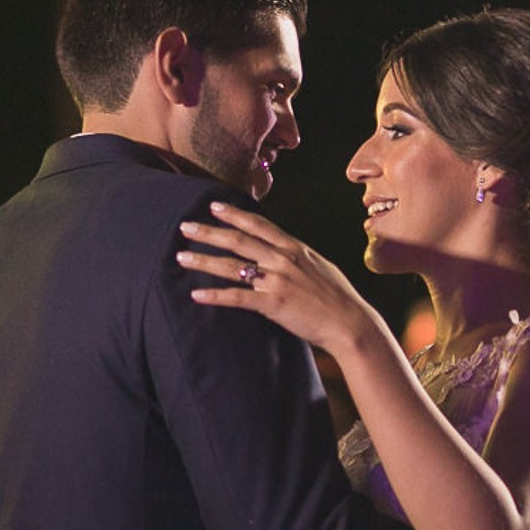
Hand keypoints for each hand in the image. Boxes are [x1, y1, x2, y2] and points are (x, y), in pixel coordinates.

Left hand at [178, 203, 381, 354]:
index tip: (214, 206)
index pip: (259, 225)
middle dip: (209, 232)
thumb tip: (282, 249)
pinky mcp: (273, 304)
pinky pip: (237, 298)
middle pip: (239, 241)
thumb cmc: (337, 297)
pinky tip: (196, 294)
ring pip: (232, 266)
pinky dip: (215, 295)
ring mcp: (277, 281)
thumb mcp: (318, 267)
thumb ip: (297, 256)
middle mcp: (283, 259)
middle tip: (184, 226)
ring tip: (180, 256)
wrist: (350, 323)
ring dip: (203, 261)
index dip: (234, 214)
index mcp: (294, 248)